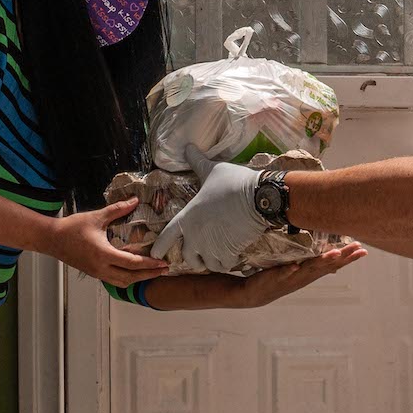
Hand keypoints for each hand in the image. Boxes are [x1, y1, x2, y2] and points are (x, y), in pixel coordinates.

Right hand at [49, 198, 169, 287]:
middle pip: (131, 277)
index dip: (150, 264)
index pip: (132, 263)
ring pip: (122, 282)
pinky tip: (134, 271)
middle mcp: (101, 268)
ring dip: (138, 279)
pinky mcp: (94, 273)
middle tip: (164, 271)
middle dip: (149, 275)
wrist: (52, 239)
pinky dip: (127, 278)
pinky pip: (114, 280)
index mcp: (103, 254)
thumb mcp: (97, 217)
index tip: (163, 263)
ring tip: (152, 273)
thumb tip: (134, 200)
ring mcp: (97, 273)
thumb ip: (118, 209)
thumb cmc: (72, 228)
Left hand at [153, 157, 269, 273]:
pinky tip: (231, 257)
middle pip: (187, 257)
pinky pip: (224, 266)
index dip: (159, 247)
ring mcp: (212, 247)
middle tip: (198, 256)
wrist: (257, 198)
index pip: (166, 236)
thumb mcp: (212, 170)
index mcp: (187, 217)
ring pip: (206, 265)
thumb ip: (198, 162)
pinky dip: (226, 263)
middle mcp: (195, 236)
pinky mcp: (229, 253)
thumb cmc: (232, 182)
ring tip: (215, 258)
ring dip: (210, 262)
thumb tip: (189, 147)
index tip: (155, 255)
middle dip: (192, 258)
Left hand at [227, 244, 366, 306]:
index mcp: (311, 274)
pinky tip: (295, 265)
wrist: (256, 294)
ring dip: (321, 262)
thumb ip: (313, 264)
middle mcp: (305, 276)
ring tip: (334, 253)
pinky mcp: (276, 277)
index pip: (334, 265)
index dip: (349, 259)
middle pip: (327, 266)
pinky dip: (289, 269)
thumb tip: (328, 255)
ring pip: (309, 269)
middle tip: (358, 248)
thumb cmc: (280, 279)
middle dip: (343, 257)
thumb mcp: (299, 271)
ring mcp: (291, 277)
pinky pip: (284, 273)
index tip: (364, 251)